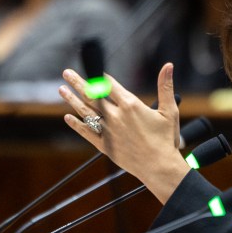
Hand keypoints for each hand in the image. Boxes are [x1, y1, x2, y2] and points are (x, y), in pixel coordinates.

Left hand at [59, 63, 190, 202]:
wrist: (159, 167)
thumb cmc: (166, 139)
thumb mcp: (169, 110)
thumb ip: (166, 86)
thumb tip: (168, 66)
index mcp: (131, 105)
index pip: (110, 85)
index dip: (100, 77)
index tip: (92, 70)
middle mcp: (116, 116)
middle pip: (92, 96)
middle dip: (78, 83)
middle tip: (66, 73)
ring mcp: (108, 131)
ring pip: (86, 112)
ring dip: (72, 100)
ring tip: (62, 90)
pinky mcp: (105, 146)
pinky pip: (86, 133)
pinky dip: (76, 125)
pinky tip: (68, 117)